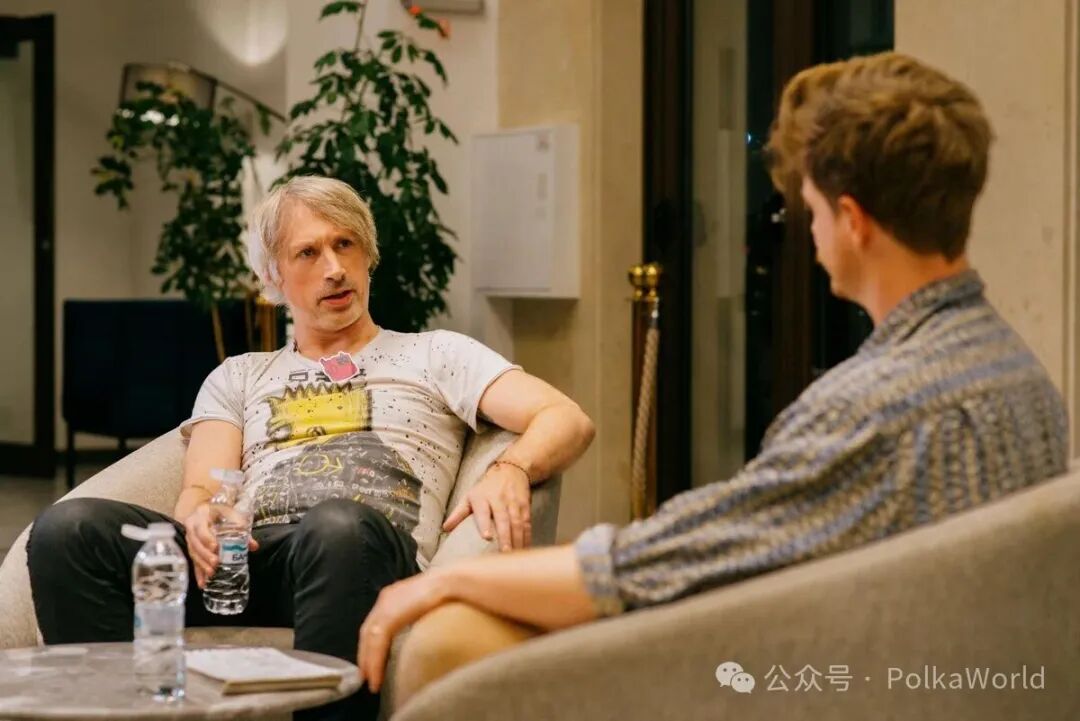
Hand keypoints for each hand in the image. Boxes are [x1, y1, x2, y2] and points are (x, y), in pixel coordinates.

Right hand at [182, 503, 257, 588]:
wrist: (209, 510)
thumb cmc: (221, 512)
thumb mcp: (232, 515)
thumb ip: (241, 529)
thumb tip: (253, 546)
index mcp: (200, 516)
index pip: (201, 528)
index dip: (207, 538)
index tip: (215, 547)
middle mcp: (191, 528)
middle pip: (195, 543)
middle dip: (205, 555)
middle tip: (215, 563)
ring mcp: (189, 539)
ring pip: (193, 553)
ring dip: (202, 565)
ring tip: (211, 574)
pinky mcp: (191, 549)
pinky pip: (193, 561)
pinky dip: (198, 573)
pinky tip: (202, 583)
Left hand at [357, 572, 447, 692]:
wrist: (451, 582)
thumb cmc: (448, 590)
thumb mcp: (427, 602)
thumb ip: (417, 614)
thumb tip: (419, 629)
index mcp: (393, 594)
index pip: (376, 621)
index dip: (371, 641)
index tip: (372, 657)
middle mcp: (385, 599)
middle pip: (368, 631)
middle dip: (365, 654)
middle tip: (366, 674)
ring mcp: (385, 607)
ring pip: (369, 640)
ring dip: (368, 663)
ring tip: (371, 681)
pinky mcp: (389, 617)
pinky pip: (377, 644)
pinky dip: (374, 662)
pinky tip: (376, 676)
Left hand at [442, 463, 531, 550]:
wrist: (511, 469)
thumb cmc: (486, 488)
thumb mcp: (470, 496)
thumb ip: (458, 513)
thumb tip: (445, 529)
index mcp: (482, 497)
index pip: (483, 511)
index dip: (485, 524)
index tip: (486, 537)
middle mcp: (499, 499)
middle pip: (503, 519)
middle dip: (505, 536)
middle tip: (505, 552)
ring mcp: (514, 502)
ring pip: (518, 522)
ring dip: (518, 539)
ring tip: (516, 555)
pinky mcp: (525, 505)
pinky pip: (527, 523)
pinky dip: (527, 536)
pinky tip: (525, 549)